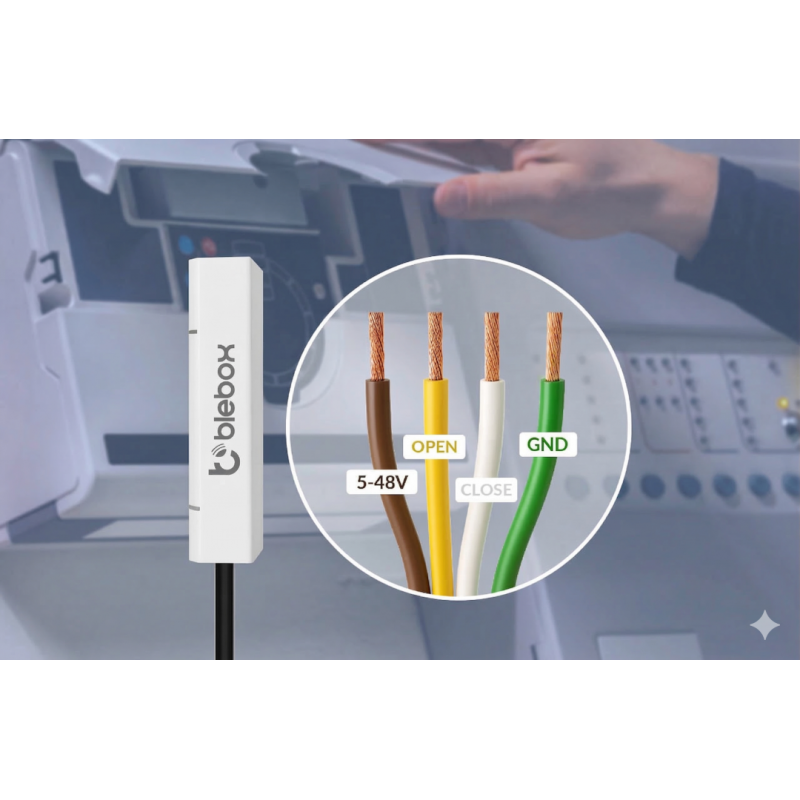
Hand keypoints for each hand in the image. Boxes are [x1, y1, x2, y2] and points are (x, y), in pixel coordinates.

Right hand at [359, 140, 719, 259]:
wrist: (650, 189)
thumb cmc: (615, 184)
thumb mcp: (552, 197)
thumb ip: (494, 195)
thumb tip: (444, 196)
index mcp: (513, 120)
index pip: (440, 122)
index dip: (394, 126)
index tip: (359, 130)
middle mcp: (507, 119)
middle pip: (438, 121)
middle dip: (394, 126)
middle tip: (353, 132)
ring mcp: (507, 133)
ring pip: (447, 131)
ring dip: (410, 135)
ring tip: (369, 139)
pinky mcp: (510, 148)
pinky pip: (463, 145)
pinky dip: (434, 148)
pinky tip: (415, 151)